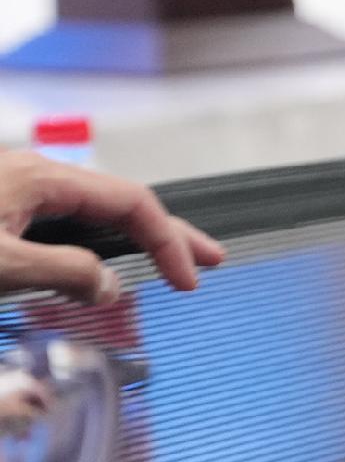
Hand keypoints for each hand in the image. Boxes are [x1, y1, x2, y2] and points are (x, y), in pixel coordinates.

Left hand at [0, 152, 222, 304]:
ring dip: (131, 237)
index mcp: (41, 178)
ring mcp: (16, 188)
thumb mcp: (3, 262)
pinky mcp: (2, 206)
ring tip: (164, 261)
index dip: (167, 241)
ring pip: (90, 212)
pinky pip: (61, 221)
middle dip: (167, 233)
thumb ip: (63, 272)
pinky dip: (94, 241)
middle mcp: (34, 175)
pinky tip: (99, 256)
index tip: (186, 280)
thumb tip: (110, 286)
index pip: (131, 203)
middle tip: (208, 260)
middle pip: (120, 202)